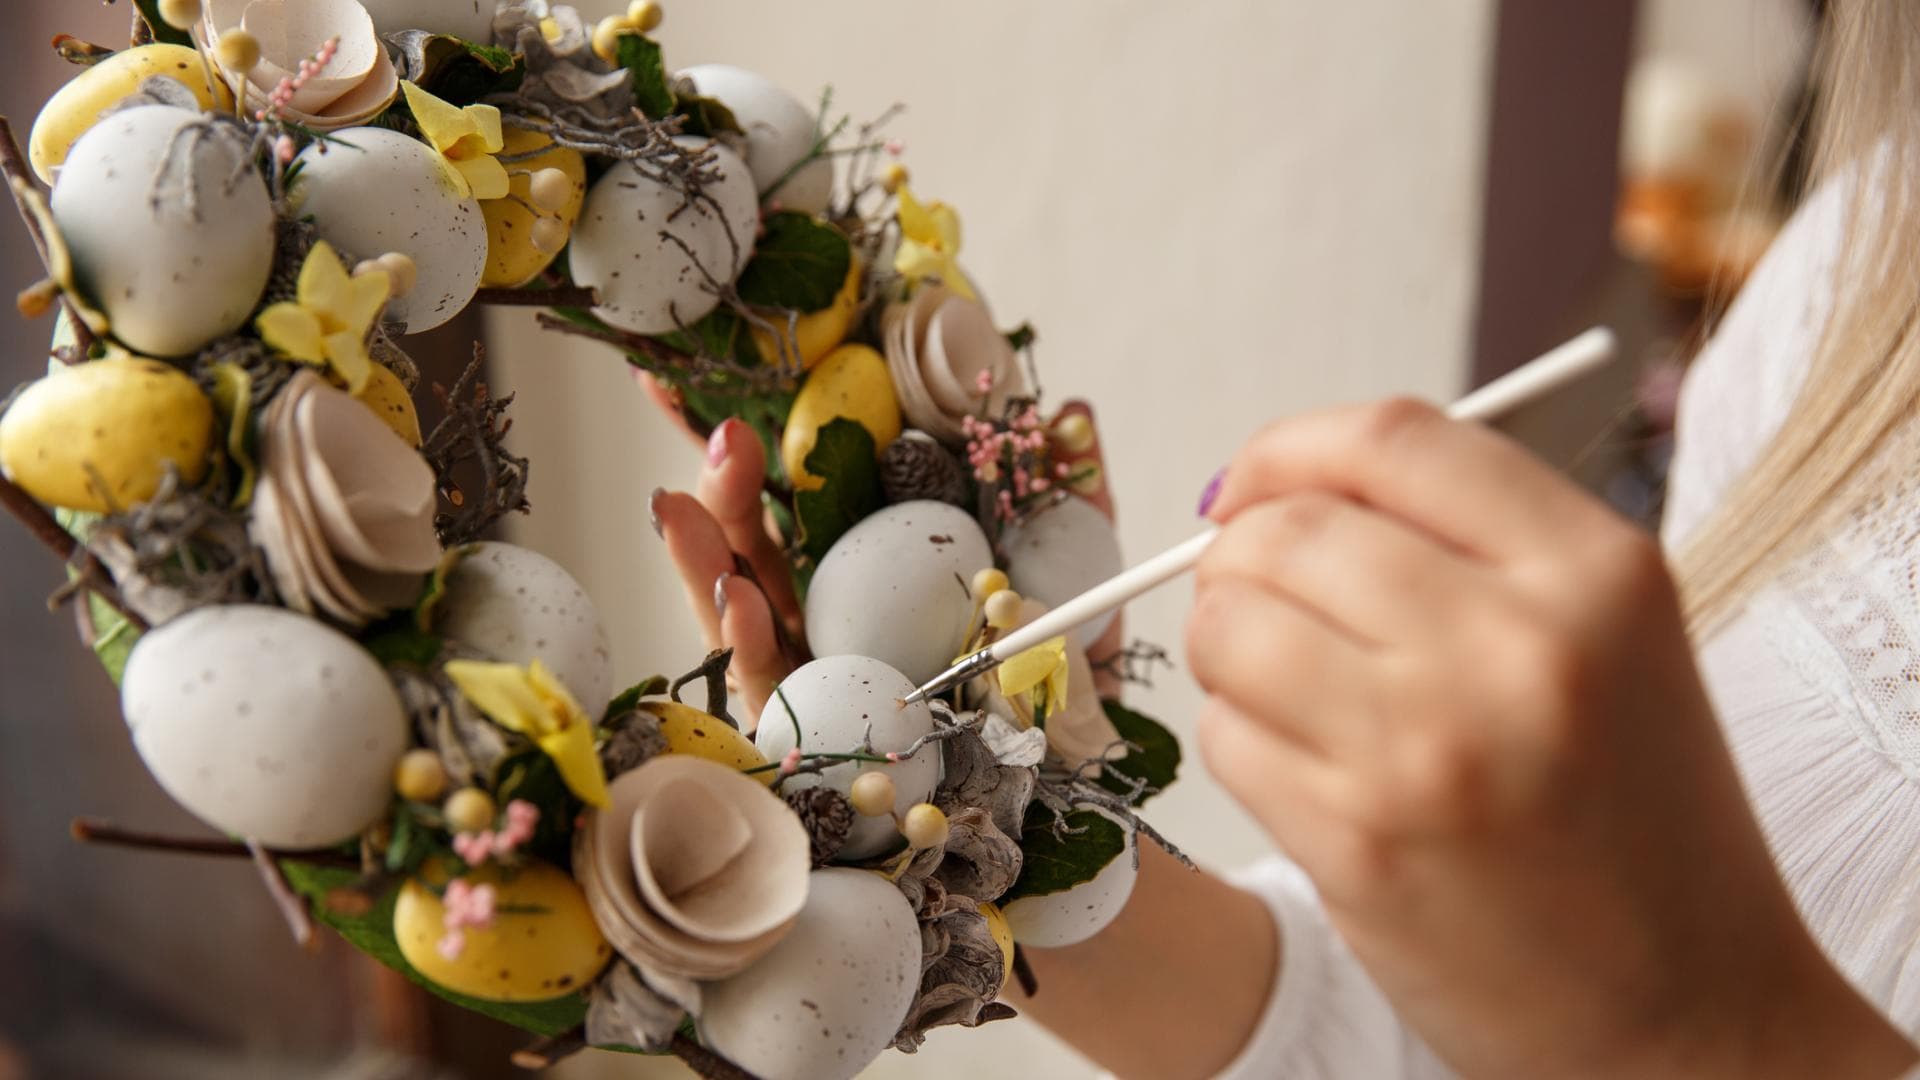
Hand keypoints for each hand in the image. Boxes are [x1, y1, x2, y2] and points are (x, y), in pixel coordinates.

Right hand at [643, 380, 1127, 721]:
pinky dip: (748, 641)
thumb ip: (1070, 499)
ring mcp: (806, 675)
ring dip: (705, 558)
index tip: (687, 385)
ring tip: (678, 504)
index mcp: (862, 574)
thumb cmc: (1053, 678)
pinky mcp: (803, 737)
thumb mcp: (1074, 573)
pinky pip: (768, 685)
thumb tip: (1076, 411)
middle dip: (724, 488)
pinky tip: (739, 598)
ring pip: (734, 612)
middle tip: (720, 431)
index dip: (746, 446)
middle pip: (751, 548)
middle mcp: (819, 619)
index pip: (789, 499)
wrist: (1066, 787)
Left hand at [1185, 399, 1913, 1077]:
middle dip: (1241, 558)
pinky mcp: (1360, 843)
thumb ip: (1464, 542)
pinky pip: (1226, 735)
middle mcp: (1517, 645)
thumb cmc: (1635, 815)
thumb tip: (1275, 491)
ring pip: (1230, 625)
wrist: (1689, 1010)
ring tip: (1287, 689)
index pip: (1391, 439)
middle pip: (1287, 529)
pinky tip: (1310, 772)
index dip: (1290, 450)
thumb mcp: (1608, 637)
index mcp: (1596, 572)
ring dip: (1229, 647)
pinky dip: (1241, 739)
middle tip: (1261, 602)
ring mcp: (1430, 748)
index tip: (1254, 486)